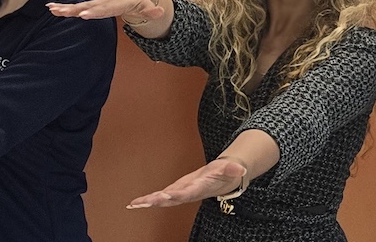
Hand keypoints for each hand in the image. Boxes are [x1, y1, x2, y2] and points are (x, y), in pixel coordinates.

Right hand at [47, 0, 162, 21]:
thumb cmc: (139, 1)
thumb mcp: (147, 6)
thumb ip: (152, 11)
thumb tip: (160, 12)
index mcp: (115, 3)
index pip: (104, 8)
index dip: (94, 11)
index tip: (84, 13)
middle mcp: (103, 2)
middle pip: (88, 6)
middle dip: (76, 8)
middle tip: (63, 12)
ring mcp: (96, 3)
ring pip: (79, 5)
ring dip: (65, 7)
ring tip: (51, 9)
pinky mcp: (91, 6)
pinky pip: (76, 7)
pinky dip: (64, 7)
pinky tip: (51, 8)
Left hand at [126, 158, 246, 208]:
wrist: (222, 181)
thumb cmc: (223, 174)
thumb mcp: (228, 170)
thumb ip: (232, 169)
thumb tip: (241, 170)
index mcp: (199, 188)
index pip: (187, 192)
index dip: (177, 194)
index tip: (166, 194)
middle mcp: (188, 193)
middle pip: (171, 199)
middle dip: (158, 200)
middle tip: (144, 202)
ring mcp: (180, 193)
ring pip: (163, 200)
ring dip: (149, 202)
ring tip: (134, 205)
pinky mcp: (175, 191)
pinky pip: (160, 197)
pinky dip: (147, 200)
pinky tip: (134, 204)